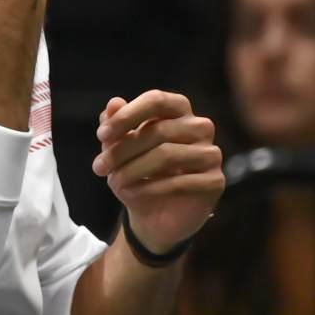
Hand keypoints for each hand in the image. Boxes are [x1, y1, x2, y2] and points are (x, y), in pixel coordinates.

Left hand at [92, 91, 223, 253]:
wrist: (153, 215)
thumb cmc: (136, 172)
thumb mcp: (119, 149)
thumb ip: (116, 125)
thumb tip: (113, 103)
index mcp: (178, 110)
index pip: (156, 100)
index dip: (128, 115)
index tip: (101, 135)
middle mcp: (200, 127)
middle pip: (159, 130)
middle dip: (122, 150)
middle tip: (99, 167)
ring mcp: (210, 153)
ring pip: (168, 155)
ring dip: (133, 170)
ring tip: (114, 183)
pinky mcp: (215, 181)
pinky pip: (181, 182)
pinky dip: (150, 188)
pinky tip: (133, 192)